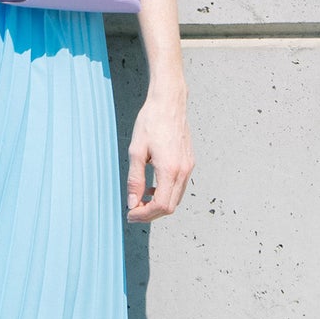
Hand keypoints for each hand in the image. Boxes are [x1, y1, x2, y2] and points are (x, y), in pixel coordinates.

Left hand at [126, 93, 193, 221]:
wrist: (169, 103)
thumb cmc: (151, 122)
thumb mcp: (136, 151)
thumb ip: (135, 180)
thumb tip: (132, 202)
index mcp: (170, 169)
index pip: (161, 206)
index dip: (144, 215)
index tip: (130, 214)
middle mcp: (183, 171)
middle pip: (170, 207)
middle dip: (150, 214)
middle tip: (133, 211)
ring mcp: (188, 167)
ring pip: (176, 199)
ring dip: (158, 205)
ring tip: (140, 200)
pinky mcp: (189, 163)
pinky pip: (179, 187)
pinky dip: (166, 194)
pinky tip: (152, 188)